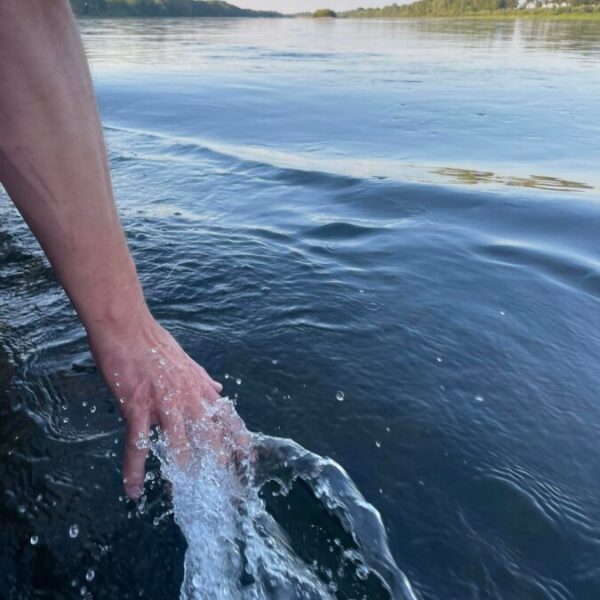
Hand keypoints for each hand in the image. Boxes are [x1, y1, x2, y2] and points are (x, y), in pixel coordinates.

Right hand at [88, 310, 223, 499]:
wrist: (128, 329)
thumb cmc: (156, 344)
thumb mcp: (188, 362)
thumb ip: (203, 380)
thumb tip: (218, 388)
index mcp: (201, 388)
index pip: (228, 418)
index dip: (240, 440)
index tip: (249, 461)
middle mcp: (189, 399)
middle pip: (210, 439)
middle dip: (217, 467)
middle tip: (222, 491)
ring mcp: (165, 404)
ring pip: (178, 447)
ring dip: (180, 476)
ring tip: (183, 499)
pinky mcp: (138, 408)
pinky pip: (138, 445)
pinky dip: (135, 470)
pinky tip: (133, 490)